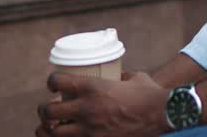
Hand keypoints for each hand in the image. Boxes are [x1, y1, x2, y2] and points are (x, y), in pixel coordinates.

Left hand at [36, 72, 168, 136]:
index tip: (52, 86)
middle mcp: (87, 109)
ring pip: (55, 134)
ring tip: (49, 128)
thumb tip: (118, 75)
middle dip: (44, 111)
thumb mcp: (132, 77)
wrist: (163, 114)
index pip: (57, 82)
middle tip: (47, 110)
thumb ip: (121, 76)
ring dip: (48, 131)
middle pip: (49, 111)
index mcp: (92, 88)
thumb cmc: (149, 93)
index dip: (51, 82)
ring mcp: (91, 130)